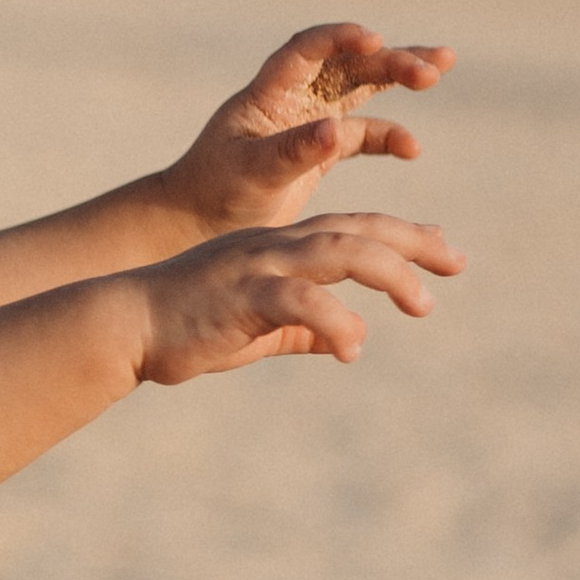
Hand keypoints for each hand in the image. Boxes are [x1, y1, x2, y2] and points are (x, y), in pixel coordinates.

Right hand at [137, 212, 463, 384]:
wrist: (122, 326)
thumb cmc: (185, 329)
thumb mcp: (255, 329)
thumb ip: (299, 330)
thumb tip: (343, 340)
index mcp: (280, 248)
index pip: (354, 230)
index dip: (403, 237)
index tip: (444, 248)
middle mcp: (276, 245)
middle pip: (360, 231)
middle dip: (413, 244)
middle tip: (457, 263)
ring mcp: (258, 265)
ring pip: (341, 252)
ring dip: (389, 274)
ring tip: (422, 305)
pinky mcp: (240, 294)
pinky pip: (300, 301)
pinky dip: (334, 320)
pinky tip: (354, 348)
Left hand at [165, 22, 453, 231]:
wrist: (198, 223)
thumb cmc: (214, 193)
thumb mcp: (251, 173)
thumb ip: (291, 152)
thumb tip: (334, 131)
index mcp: (268, 94)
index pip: (307, 50)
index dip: (340, 38)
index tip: (374, 40)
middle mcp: (292, 98)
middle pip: (347, 64)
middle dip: (389, 59)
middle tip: (431, 68)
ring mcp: (309, 120)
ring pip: (362, 87)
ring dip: (398, 77)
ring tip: (438, 71)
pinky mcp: (322, 149)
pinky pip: (363, 133)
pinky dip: (389, 137)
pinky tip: (412, 149)